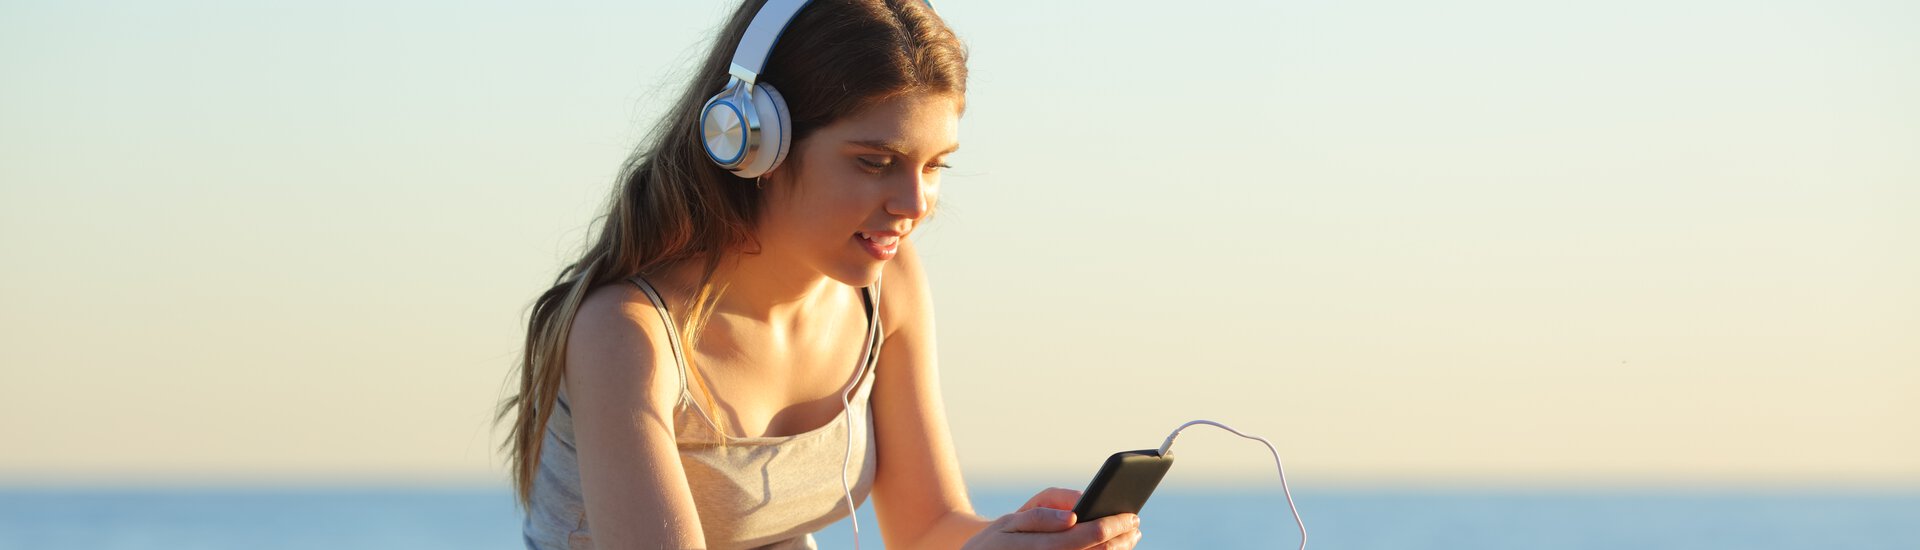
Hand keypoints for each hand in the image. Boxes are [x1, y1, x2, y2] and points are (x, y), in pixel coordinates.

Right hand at [960, 487, 1141, 549]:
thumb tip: (1074, 514)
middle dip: (1122, 539)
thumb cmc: (997, 540)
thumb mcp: (1010, 521)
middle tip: (1135, 526)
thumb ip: (1042, 515)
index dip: (1114, 524)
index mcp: (1041, 546)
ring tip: (1128, 539)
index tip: (1131, 515)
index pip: (1088, 534)